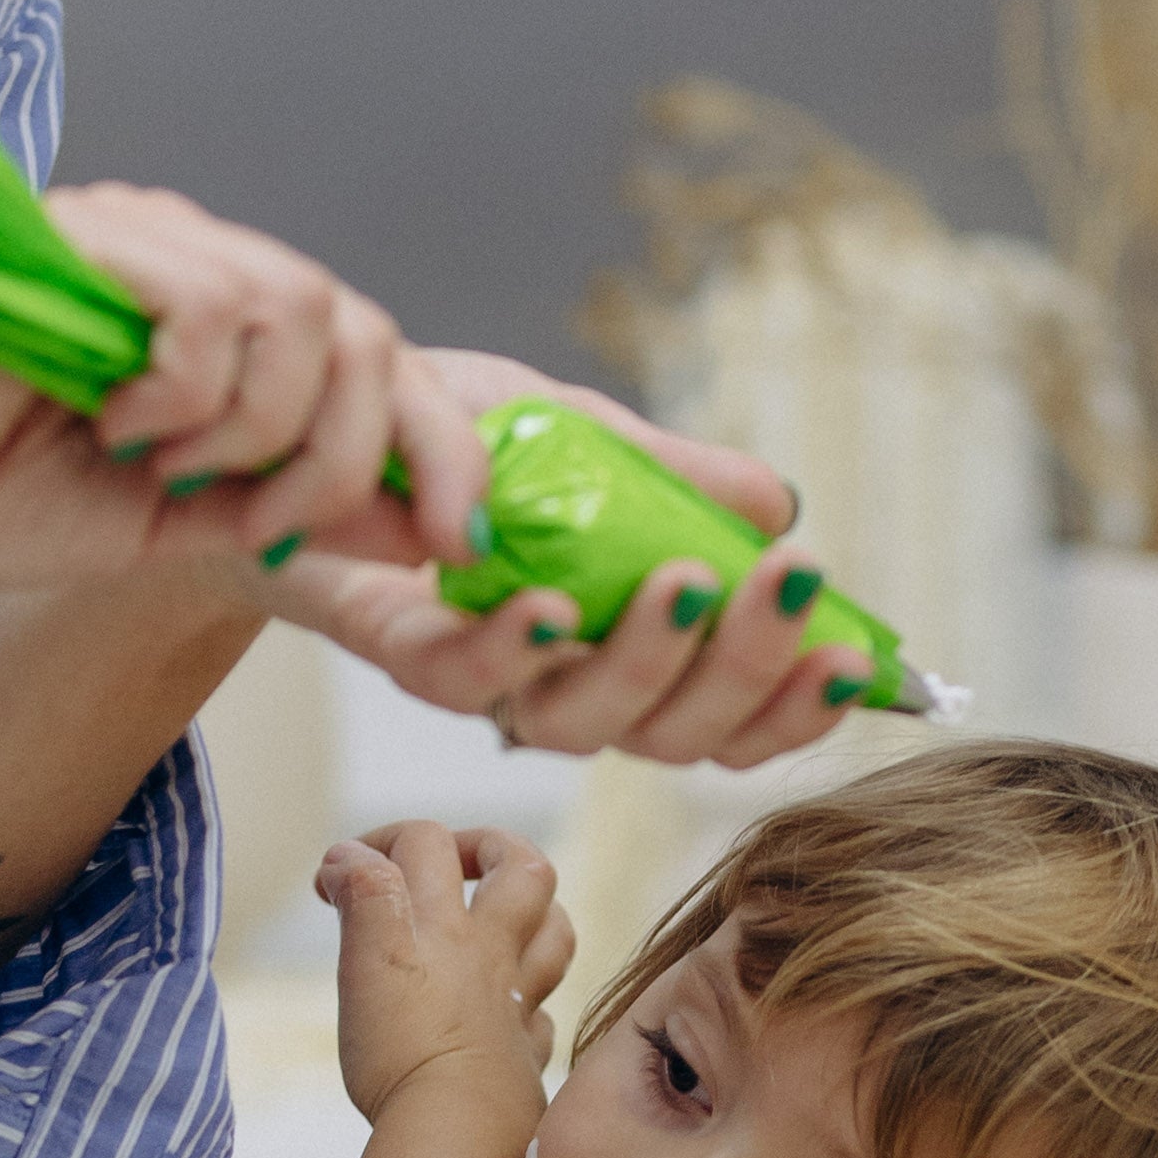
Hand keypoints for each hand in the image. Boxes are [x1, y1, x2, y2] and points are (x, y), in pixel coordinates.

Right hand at [0, 189, 484, 581]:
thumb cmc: (9, 489)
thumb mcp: (192, 526)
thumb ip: (304, 513)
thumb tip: (432, 531)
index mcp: (244, 335)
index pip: (393, 363)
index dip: (449, 454)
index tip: (467, 547)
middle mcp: (210, 268)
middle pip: (368, 333)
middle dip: (345, 458)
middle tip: (260, 521)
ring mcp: (153, 243)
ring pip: (300, 313)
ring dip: (257, 429)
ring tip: (171, 471)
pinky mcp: (91, 240)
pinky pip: (206, 305)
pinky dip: (187, 392)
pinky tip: (122, 425)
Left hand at [258, 353, 874, 762]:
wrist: (308, 420)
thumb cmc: (447, 437)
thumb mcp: (578, 430)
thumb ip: (672, 474)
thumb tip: (779, 504)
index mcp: (634, 645)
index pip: (735, 712)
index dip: (795, 703)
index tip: (850, 655)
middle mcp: (572, 683)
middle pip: (681, 736)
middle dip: (748, 673)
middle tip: (786, 592)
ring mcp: (494, 682)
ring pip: (588, 728)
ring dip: (646, 665)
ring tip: (680, 586)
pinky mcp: (408, 655)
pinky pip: (469, 685)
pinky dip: (514, 649)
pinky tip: (547, 604)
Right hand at [320, 818, 572, 1150]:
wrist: (458, 1140)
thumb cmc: (407, 1056)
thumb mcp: (368, 959)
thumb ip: (363, 896)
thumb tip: (344, 859)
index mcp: (447, 927)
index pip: (423, 842)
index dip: (371, 843)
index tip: (330, 885)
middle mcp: (489, 959)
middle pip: (522, 869)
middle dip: (488, 846)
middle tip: (451, 860)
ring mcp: (514, 1010)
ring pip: (553, 936)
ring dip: (531, 914)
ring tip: (495, 918)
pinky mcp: (520, 1062)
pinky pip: (538, 1018)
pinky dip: (523, 1004)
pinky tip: (502, 1012)